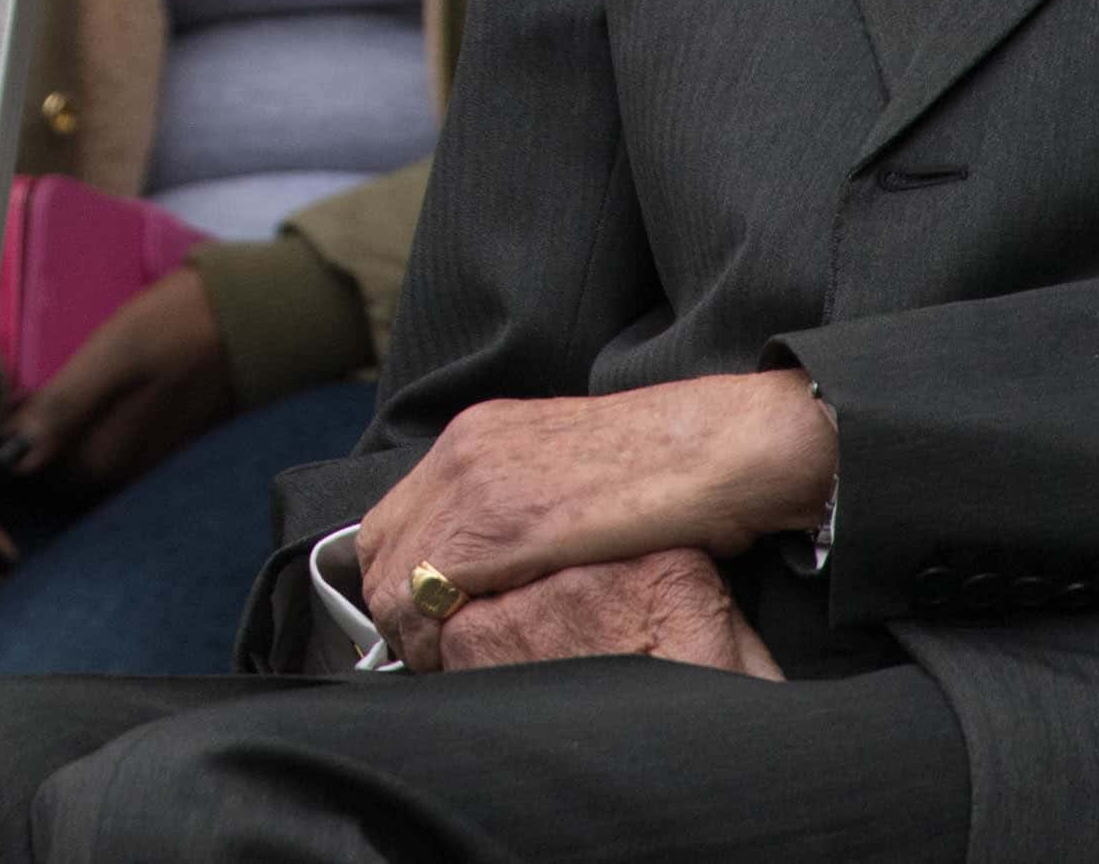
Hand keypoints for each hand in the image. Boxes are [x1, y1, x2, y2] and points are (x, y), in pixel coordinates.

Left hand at [0, 263, 235, 494]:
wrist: (255, 319)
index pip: (26, 468)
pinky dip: (79, 424)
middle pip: (48, 466)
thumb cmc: (179, 326)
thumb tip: (10, 460)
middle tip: (7, 384)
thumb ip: (65, 407)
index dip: (2, 434)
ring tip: (35, 382)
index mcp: (103, 461)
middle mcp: (120, 475)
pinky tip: (77, 387)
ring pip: (73, 456)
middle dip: (24, 433)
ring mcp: (140, 461)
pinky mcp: (155, 442)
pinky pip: (100, 444)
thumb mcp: (117, 353)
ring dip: (51, 428)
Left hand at [355, 371, 834, 669]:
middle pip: (379, 548)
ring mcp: (480, 480)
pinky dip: (440, 632)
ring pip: (397, 575)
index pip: (389, 519)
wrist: (719, 444)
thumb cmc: (666, 470)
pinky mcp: (506, 519)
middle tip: (432, 653)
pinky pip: (434, 587)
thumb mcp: (567, 473)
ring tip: (451, 663)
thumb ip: (518, 500)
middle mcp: (465, 449)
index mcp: (477, 435)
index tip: (424, 622)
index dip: (399, 580)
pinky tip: (469, 655)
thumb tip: (485, 556)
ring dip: (416, 629)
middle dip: (397, 608)